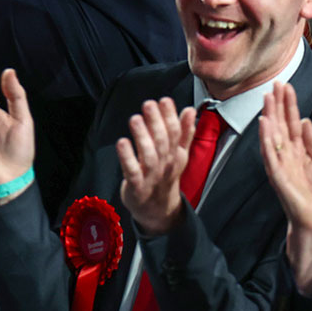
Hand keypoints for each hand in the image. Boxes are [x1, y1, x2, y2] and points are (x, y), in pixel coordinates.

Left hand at [118, 97, 196, 235]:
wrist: (158, 210)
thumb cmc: (165, 176)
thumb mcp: (178, 155)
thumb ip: (184, 132)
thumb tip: (190, 110)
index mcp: (175, 155)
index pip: (175, 134)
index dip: (170, 116)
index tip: (164, 100)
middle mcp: (165, 165)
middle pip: (162, 142)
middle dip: (156, 122)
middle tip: (149, 104)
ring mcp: (151, 176)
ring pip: (149, 156)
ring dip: (142, 137)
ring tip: (135, 119)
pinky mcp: (136, 186)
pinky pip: (132, 171)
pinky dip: (127, 157)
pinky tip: (122, 143)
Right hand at [260, 82, 311, 295]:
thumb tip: (304, 120)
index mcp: (296, 148)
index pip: (290, 121)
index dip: (288, 104)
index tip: (284, 86)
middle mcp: (285, 152)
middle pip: (280, 123)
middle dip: (277, 104)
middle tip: (274, 84)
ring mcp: (279, 161)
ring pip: (272, 134)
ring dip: (269, 115)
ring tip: (267, 98)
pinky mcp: (276, 173)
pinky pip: (269, 152)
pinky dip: (266, 138)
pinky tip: (264, 124)